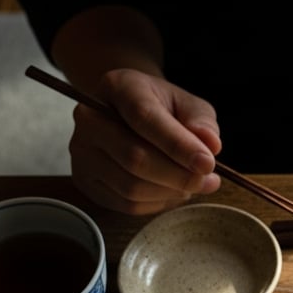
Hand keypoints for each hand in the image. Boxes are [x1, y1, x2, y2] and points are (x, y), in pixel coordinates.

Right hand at [70, 69, 223, 215]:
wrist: (127, 114)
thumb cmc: (161, 108)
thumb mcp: (187, 103)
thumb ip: (201, 121)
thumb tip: (211, 145)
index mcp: (117, 87)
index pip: (144, 118)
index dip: (178, 145)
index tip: (208, 163)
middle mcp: (89, 118)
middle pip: (135, 158)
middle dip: (179, 176)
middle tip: (208, 180)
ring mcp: (82, 152)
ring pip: (131, 187)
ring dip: (170, 192)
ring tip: (193, 184)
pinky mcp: (85, 180)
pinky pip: (126, 204)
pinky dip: (157, 204)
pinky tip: (172, 191)